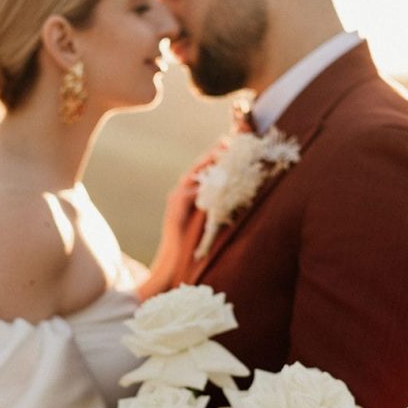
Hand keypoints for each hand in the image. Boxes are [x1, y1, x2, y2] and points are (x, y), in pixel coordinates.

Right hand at [138, 149, 219, 299]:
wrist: (172, 266)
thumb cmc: (190, 248)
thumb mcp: (207, 224)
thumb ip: (217, 209)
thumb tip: (236, 199)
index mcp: (187, 196)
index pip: (201, 171)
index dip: (215, 157)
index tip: (231, 144)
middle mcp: (178, 195)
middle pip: (196, 168)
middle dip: (212, 154)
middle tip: (228, 142)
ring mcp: (174, 203)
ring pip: (190, 177)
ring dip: (206, 164)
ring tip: (221, 153)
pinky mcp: (174, 213)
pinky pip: (187, 195)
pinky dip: (200, 186)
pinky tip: (212, 178)